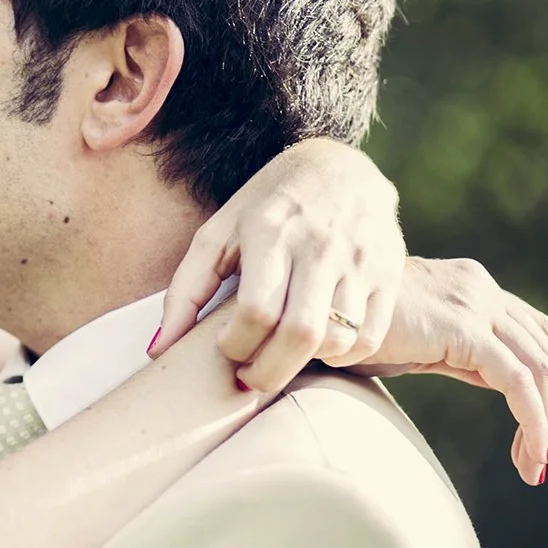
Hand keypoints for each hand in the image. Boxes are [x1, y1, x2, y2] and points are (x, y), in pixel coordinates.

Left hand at [150, 139, 404, 388]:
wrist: (339, 168)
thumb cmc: (263, 209)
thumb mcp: (217, 235)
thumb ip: (184, 292)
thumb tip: (158, 350)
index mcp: (270, 231)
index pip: (256, 311)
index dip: (236, 346)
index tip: (225, 351)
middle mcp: (319, 245)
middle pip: (300, 334)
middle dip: (269, 373)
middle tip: (249, 380)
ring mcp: (360, 259)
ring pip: (337, 339)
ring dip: (305, 364)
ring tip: (282, 356)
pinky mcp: (389, 272)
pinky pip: (368, 336)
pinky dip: (342, 355)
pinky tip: (319, 345)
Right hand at [334, 256, 547, 486]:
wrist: (311, 313)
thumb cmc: (343, 329)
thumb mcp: (408, 341)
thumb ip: (449, 349)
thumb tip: (481, 375)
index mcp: (466, 284)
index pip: (529, 326)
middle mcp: (477, 286)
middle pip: (543, 344)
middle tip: (545, 449)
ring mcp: (473, 303)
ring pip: (536, 366)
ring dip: (542, 420)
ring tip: (534, 463)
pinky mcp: (462, 329)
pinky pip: (516, 381)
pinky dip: (531, 420)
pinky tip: (528, 451)